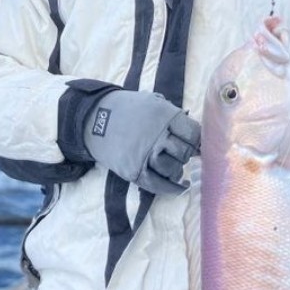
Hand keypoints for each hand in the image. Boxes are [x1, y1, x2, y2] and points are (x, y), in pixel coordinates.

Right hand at [83, 90, 200, 195]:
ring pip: (173, 169)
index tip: (195, 144)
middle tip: (182, 154)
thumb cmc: (128, 108)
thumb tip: (195, 137)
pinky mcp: (134, 170)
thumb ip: (173, 115)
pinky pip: (158, 184)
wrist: (93, 119)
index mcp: (164, 115)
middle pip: (184, 152)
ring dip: (178, 170)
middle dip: (185, 154)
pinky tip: (180, 186)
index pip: (193, 133)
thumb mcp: (152, 101)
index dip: (196, 141)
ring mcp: (145, 155)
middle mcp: (157, 136)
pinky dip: (172, 189)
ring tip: (176, 167)